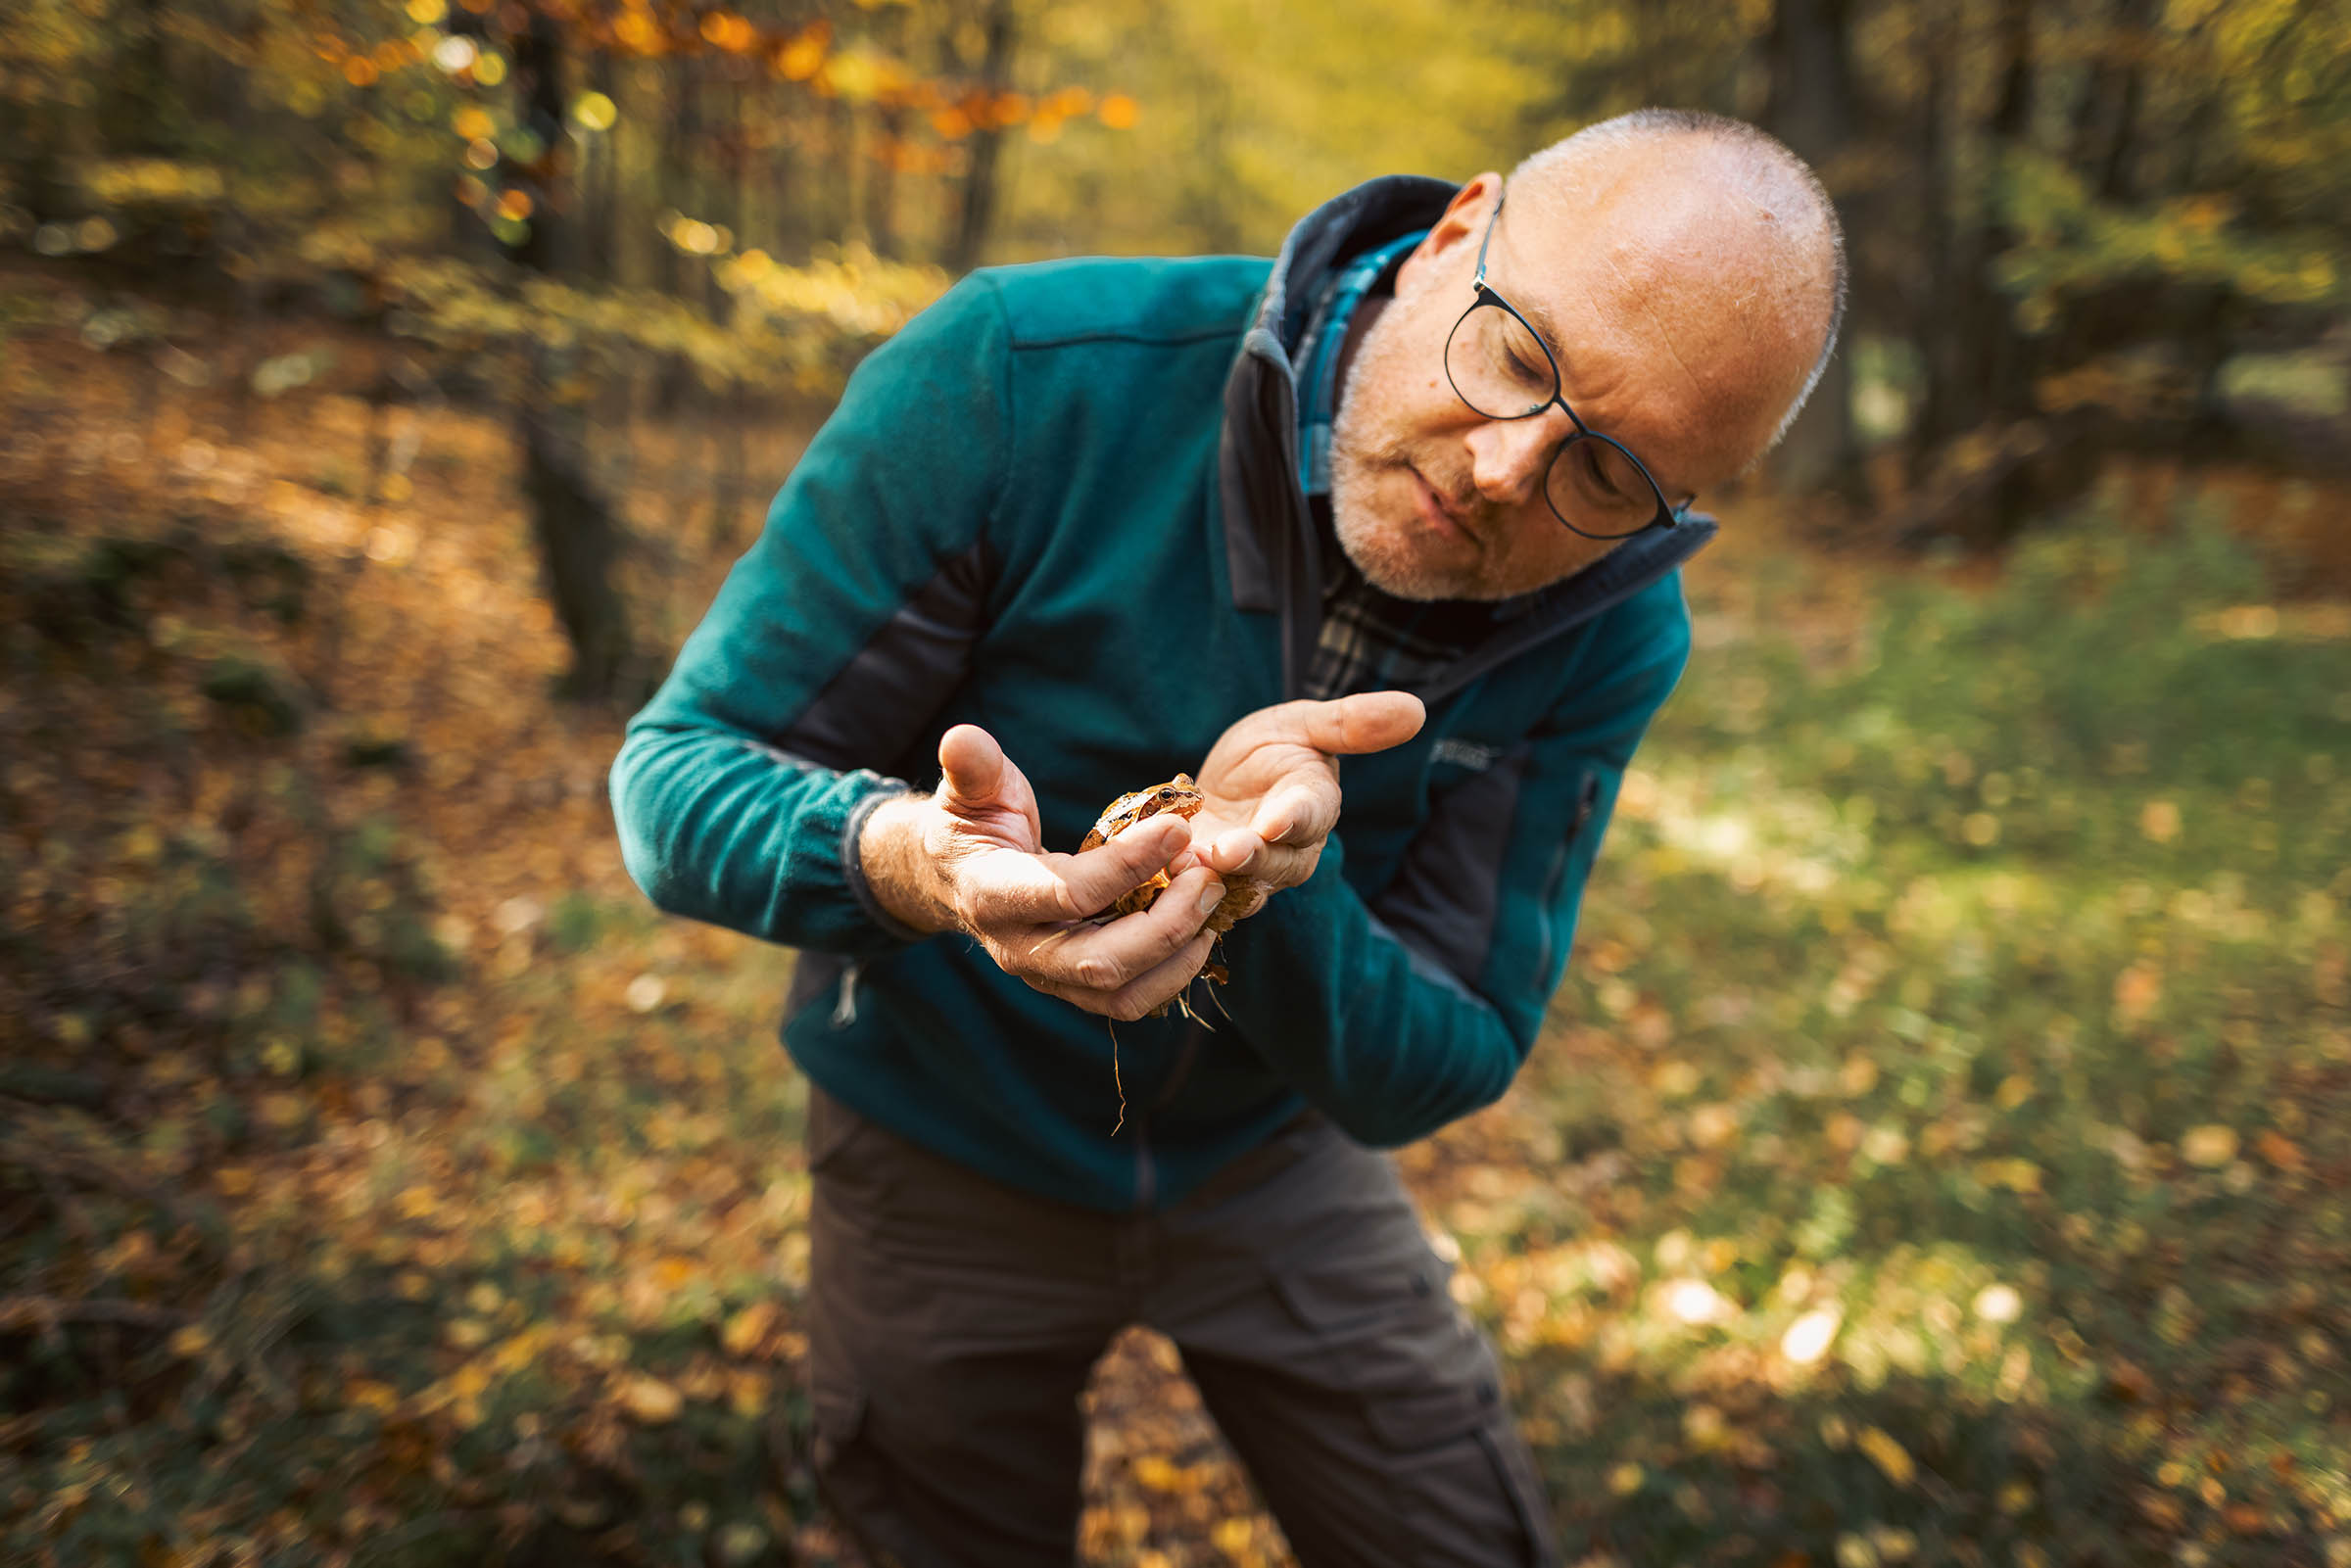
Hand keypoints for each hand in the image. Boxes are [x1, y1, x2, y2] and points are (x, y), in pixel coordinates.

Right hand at [860, 724, 1225, 1020]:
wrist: (955, 878)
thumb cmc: (971, 824)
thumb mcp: (969, 790)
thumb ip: (973, 768)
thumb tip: (962, 738)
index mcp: (991, 895)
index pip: (1069, 894)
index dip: (1129, 863)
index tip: (1178, 825)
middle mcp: (1018, 948)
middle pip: (1101, 963)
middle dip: (1167, 923)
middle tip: (1208, 875)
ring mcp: (1047, 976)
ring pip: (1121, 994)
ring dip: (1178, 954)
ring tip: (1211, 900)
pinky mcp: (1073, 986)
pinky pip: (1129, 1000)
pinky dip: (1173, 973)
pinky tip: (1199, 929)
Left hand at [1176, 692, 1425, 924]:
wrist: (1226, 786)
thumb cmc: (1271, 750)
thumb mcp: (1303, 724)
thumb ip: (1351, 724)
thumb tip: (1416, 708)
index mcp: (1313, 803)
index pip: (1312, 814)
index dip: (1295, 819)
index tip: (1276, 821)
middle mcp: (1288, 848)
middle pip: (1277, 862)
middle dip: (1250, 857)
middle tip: (1224, 851)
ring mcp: (1249, 872)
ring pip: (1240, 886)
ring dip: (1214, 879)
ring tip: (1186, 863)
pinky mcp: (1211, 885)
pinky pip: (1202, 896)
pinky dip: (1183, 890)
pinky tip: (1161, 874)